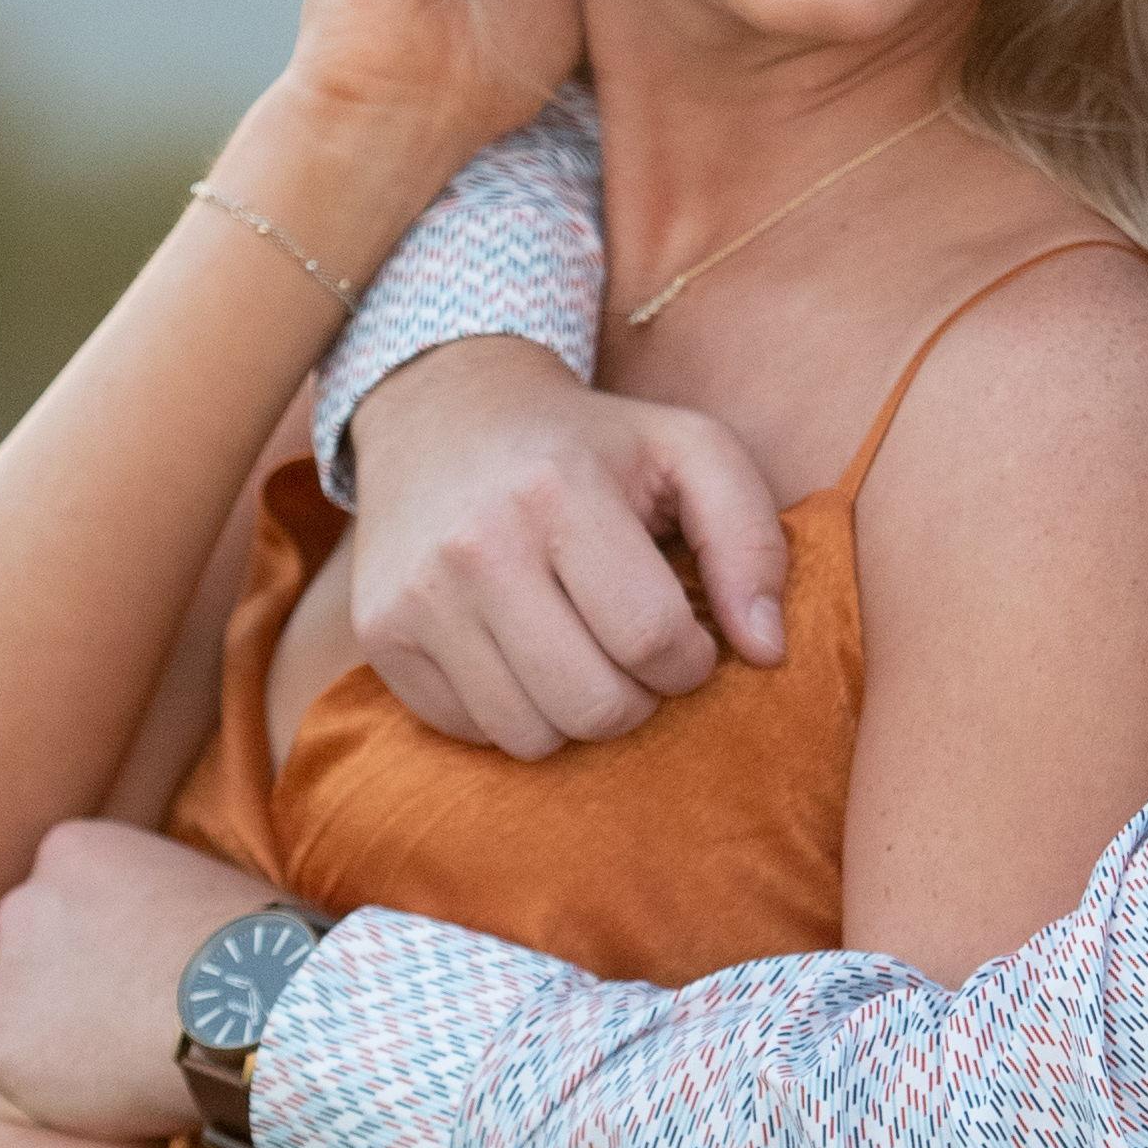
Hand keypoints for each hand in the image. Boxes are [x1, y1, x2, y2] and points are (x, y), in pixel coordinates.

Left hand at [0, 818, 268, 1134]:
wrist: (250, 1004)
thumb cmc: (254, 946)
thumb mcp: (197, 883)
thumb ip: (150, 901)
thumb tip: (160, 935)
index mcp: (72, 850)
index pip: (66, 898)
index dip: (106, 943)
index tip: (142, 972)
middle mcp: (23, 903)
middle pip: (33, 950)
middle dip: (71, 984)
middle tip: (132, 1018)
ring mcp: (7, 975)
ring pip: (23, 1014)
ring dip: (65, 1037)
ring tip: (136, 1056)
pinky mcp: (1, 1046)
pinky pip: (24, 1073)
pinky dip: (61, 1090)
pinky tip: (120, 1086)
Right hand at [350, 339, 792, 757]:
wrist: (442, 411)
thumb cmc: (587, 442)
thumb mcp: (688, 450)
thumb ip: (751, 540)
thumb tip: (768, 649)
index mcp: (560, 491)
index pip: (652, 638)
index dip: (692, 661)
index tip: (688, 637)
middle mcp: (476, 546)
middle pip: (594, 705)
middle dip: (639, 698)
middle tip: (637, 655)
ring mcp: (416, 597)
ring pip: (531, 737)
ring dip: (576, 714)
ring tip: (581, 653)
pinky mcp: (380, 635)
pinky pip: (471, 732)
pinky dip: (513, 712)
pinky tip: (522, 653)